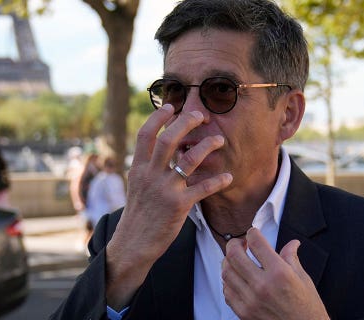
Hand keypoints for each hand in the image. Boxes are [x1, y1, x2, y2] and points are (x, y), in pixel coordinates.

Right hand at [105, 104, 232, 308]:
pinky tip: (228, 176)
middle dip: (185, 123)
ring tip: (220, 140)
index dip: (158, 118)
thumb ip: (147, 166)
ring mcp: (164, 190)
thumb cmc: (138, 213)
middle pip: (167, 140)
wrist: (134, 242)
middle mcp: (150, 175)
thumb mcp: (136, 185)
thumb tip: (158, 146)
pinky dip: (217, 181)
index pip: (145, 135)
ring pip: (188, 161)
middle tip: (201, 116)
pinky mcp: (178, 206)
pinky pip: (202, 188)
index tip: (172, 106)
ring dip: (206, 147)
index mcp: (138, 168)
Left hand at [222, 229, 328, 319]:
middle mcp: (262, 286)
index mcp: (279, 274)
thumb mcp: (304, 280)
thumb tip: (292, 244)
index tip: (253, 233)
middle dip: (235, 243)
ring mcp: (250, 300)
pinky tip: (237, 278)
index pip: (256, 243)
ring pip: (226, 272)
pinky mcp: (243, 312)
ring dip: (229, 261)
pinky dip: (228, 281)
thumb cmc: (307, 311)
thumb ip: (292, 258)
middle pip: (234, 255)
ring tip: (237, 260)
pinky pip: (227, 291)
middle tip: (241, 243)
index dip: (252, 233)